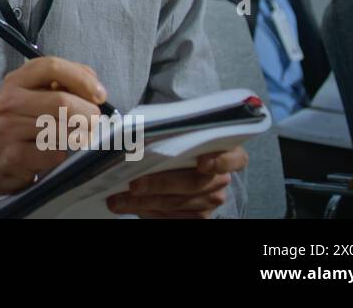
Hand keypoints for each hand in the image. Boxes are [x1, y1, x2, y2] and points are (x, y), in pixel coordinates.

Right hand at [0, 57, 105, 217]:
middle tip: (95, 122)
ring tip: (78, 137)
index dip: (82, 79)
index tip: (99, 95)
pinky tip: (55, 152)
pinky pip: (54, 152)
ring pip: (62, 128)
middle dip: (88, 113)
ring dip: (80, 135)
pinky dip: (63, 153)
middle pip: (62, 101)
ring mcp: (9, 128)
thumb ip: (60, 85)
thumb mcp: (31, 96)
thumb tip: (95, 88)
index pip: (52, 67)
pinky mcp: (14, 155)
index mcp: (16, 80)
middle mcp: (9, 101)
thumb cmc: (18, 125)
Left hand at [106, 146, 247, 218]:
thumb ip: (166, 134)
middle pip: (193, 184)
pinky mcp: (198, 217)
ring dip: (143, 202)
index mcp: (225, 152)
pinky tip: (126, 206)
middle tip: (133, 185)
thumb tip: (135, 136)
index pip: (235, 158)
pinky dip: (146, 211)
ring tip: (117, 199)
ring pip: (176, 203)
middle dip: (160, 185)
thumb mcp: (173, 134)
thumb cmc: (173, 144)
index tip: (202, 163)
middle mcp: (221, 179)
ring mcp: (211, 200)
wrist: (178, 166)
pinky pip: (172, 217)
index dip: (221, 161)